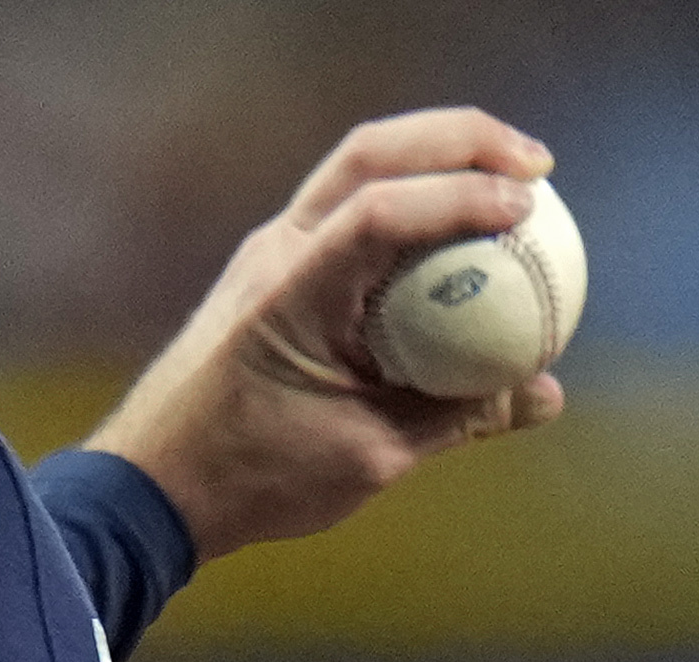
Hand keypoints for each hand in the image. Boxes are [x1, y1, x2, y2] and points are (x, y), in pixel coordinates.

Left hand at [84, 109, 565, 564]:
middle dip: (462, 140)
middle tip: (536, 165)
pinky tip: (454, 224)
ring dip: (434, 156)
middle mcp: (276, 253)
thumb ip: (458, 417)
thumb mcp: (368, 455)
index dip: (460, 197)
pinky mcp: (274, 271)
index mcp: (292, 295)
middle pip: (372, 154)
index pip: (381, 211)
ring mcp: (270, 253)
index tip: (529, 208)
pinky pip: (350, 210)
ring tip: (507, 177)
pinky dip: (408, 197)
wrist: (154, 485)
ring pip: (357, 169)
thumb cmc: (250, 477)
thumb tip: (543, 395)